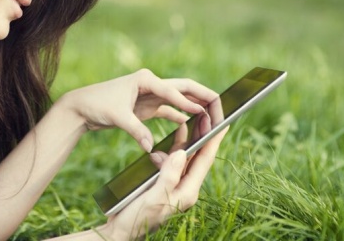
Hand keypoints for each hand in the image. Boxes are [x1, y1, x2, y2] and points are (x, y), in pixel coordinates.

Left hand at [63, 69, 218, 151]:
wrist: (80, 107)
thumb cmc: (96, 105)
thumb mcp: (117, 117)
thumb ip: (136, 131)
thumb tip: (151, 149)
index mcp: (146, 79)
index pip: (174, 90)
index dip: (190, 103)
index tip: (204, 113)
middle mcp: (152, 84)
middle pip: (185, 88)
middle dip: (204, 98)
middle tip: (222, 110)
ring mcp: (151, 94)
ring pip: (181, 99)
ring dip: (196, 109)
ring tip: (212, 121)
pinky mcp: (147, 106)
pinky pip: (170, 111)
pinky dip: (182, 118)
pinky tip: (193, 127)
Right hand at [100, 127, 227, 239]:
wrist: (121, 231)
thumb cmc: (137, 217)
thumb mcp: (155, 197)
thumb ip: (169, 175)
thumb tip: (182, 153)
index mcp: (187, 192)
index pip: (204, 161)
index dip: (213, 140)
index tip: (222, 123)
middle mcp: (184, 187)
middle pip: (198, 156)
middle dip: (204, 135)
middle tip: (208, 114)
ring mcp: (174, 184)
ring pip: (185, 157)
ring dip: (188, 140)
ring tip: (192, 120)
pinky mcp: (163, 182)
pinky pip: (172, 162)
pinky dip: (172, 148)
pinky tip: (172, 139)